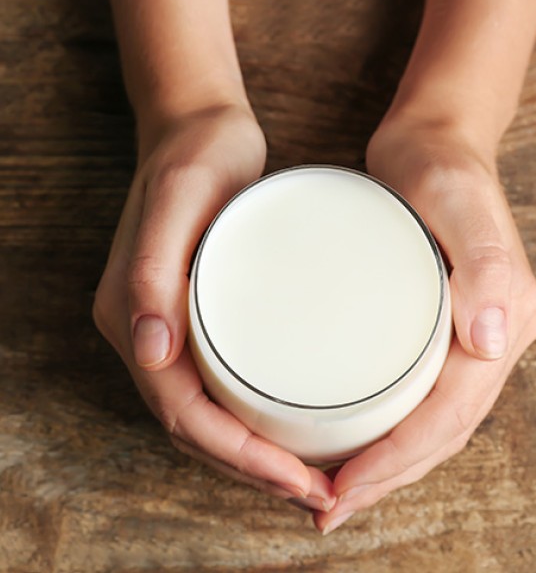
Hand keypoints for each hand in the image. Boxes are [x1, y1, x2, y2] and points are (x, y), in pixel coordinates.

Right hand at [93, 103, 335, 510]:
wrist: (199, 129)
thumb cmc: (193, 159)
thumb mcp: (178, 199)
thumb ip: (153, 273)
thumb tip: (149, 352)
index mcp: (133, 318)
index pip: (183, 414)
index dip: (238, 456)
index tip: (296, 479)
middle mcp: (148, 334)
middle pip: (198, 430)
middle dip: (254, 470)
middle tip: (317, 491)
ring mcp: (174, 330)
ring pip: (211, 417)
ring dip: (257, 457)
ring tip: (312, 476)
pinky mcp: (202, 318)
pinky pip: (223, 388)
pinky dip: (256, 422)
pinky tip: (294, 428)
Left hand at [315, 118, 535, 533]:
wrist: (434, 141)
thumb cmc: (439, 166)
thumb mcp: (457, 199)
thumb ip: (487, 261)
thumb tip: (495, 340)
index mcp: (503, 319)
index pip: (448, 415)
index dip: (396, 461)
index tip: (342, 489)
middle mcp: (489, 338)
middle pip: (439, 434)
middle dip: (386, 479)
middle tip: (327, 508)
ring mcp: (465, 336)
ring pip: (428, 425)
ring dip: (385, 468)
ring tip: (333, 492)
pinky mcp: (435, 327)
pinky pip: (416, 397)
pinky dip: (385, 433)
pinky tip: (351, 443)